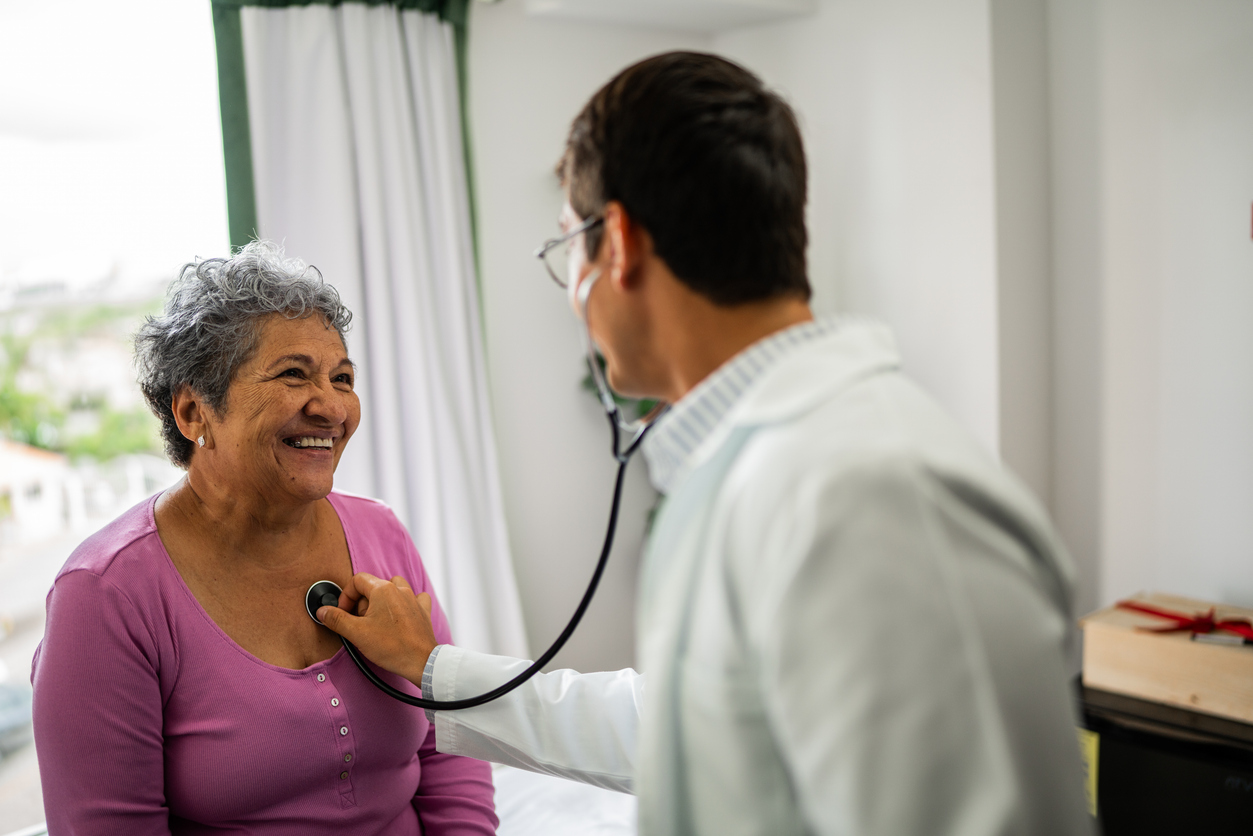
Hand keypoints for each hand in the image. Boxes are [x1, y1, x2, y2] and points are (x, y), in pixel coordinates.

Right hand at [316, 572, 436, 685]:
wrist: (420, 661)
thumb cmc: (392, 647)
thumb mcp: (356, 633)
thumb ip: (337, 619)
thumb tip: (323, 611)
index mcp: (383, 590)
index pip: (357, 580)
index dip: (346, 596)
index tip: (343, 612)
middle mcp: (400, 589)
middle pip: (373, 586)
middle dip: (362, 603)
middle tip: (360, 622)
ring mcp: (413, 599)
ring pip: (393, 589)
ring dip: (382, 601)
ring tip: (377, 619)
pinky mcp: (422, 611)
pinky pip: (413, 598)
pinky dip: (404, 603)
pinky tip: (400, 615)